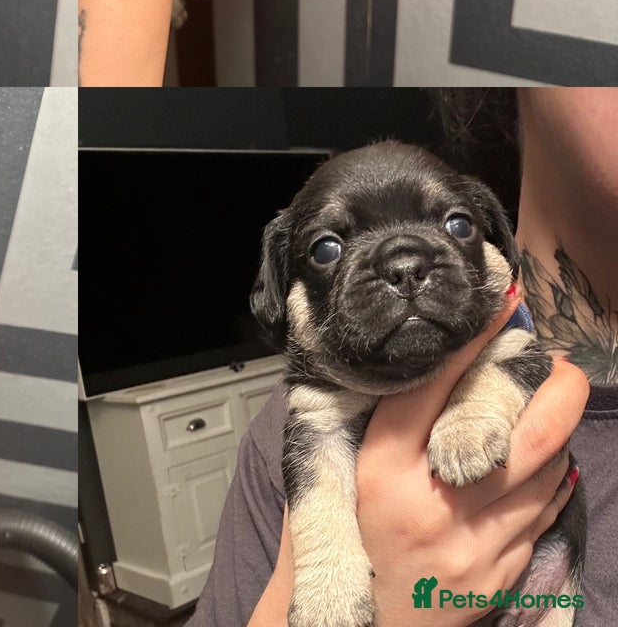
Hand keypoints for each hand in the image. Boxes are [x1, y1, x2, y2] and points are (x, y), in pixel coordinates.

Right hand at [249, 284, 585, 626]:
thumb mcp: (330, 478)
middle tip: (557, 359)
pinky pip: (544, 513)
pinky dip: (551, 476)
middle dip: (554, 388)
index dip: (469, 345)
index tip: (496, 309)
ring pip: (545, 470)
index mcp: (380, 472)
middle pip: (521, 434)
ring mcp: (476, 546)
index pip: (432, 392)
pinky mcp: (502, 576)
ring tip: (553, 398)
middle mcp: (434, 505)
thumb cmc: (340, 544)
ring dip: (557, 429)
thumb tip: (394, 365)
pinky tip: (544, 459)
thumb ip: (356, 426)